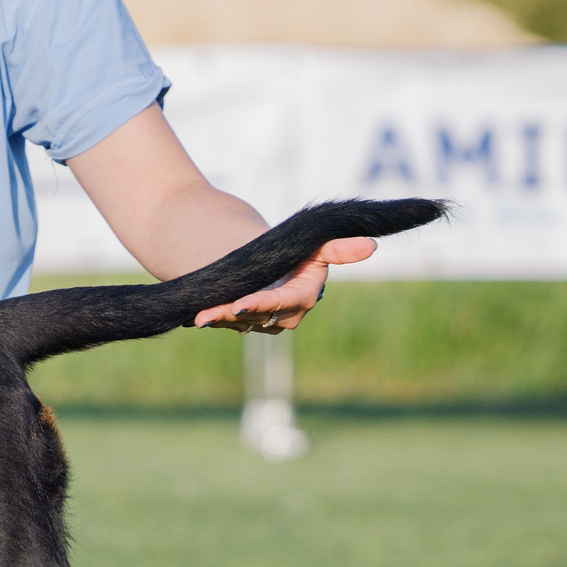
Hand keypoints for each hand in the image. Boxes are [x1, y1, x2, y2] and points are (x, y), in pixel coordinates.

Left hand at [193, 237, 375, 331]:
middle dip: (233, 315)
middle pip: (260, 317)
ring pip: (241, 323)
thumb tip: (370, 246)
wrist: (261, 250)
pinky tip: (195, 315)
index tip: (241, 303)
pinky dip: (213, 319)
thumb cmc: (287, 243)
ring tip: (198, 314)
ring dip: (220, 319)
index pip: (286, 303)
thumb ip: (336, 248)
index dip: (264, 305)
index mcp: (305, 293)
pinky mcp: (246, 321)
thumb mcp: (310, 242)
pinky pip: (229, 323)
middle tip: (206, 314)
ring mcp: (266, 320)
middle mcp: (288, 313)